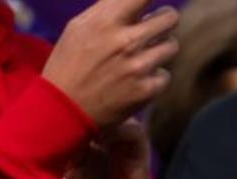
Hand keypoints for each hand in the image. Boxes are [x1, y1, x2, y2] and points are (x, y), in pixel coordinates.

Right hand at [41, 0, 178, 126]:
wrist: (64, 108)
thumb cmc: (70, 63)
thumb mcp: (80, 27)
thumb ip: (108, 11)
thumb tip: (137, 1)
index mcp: (106, 20)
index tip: (151, 1)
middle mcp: (126, 41)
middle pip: (170, 17)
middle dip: (166, 18)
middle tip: (159, 22)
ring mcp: (139, 67)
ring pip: (172, 46)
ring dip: (161, 47)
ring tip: (143, 53)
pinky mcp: (148, 90)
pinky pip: (165, 74)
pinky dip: (155, 76)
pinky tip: (137, 79)